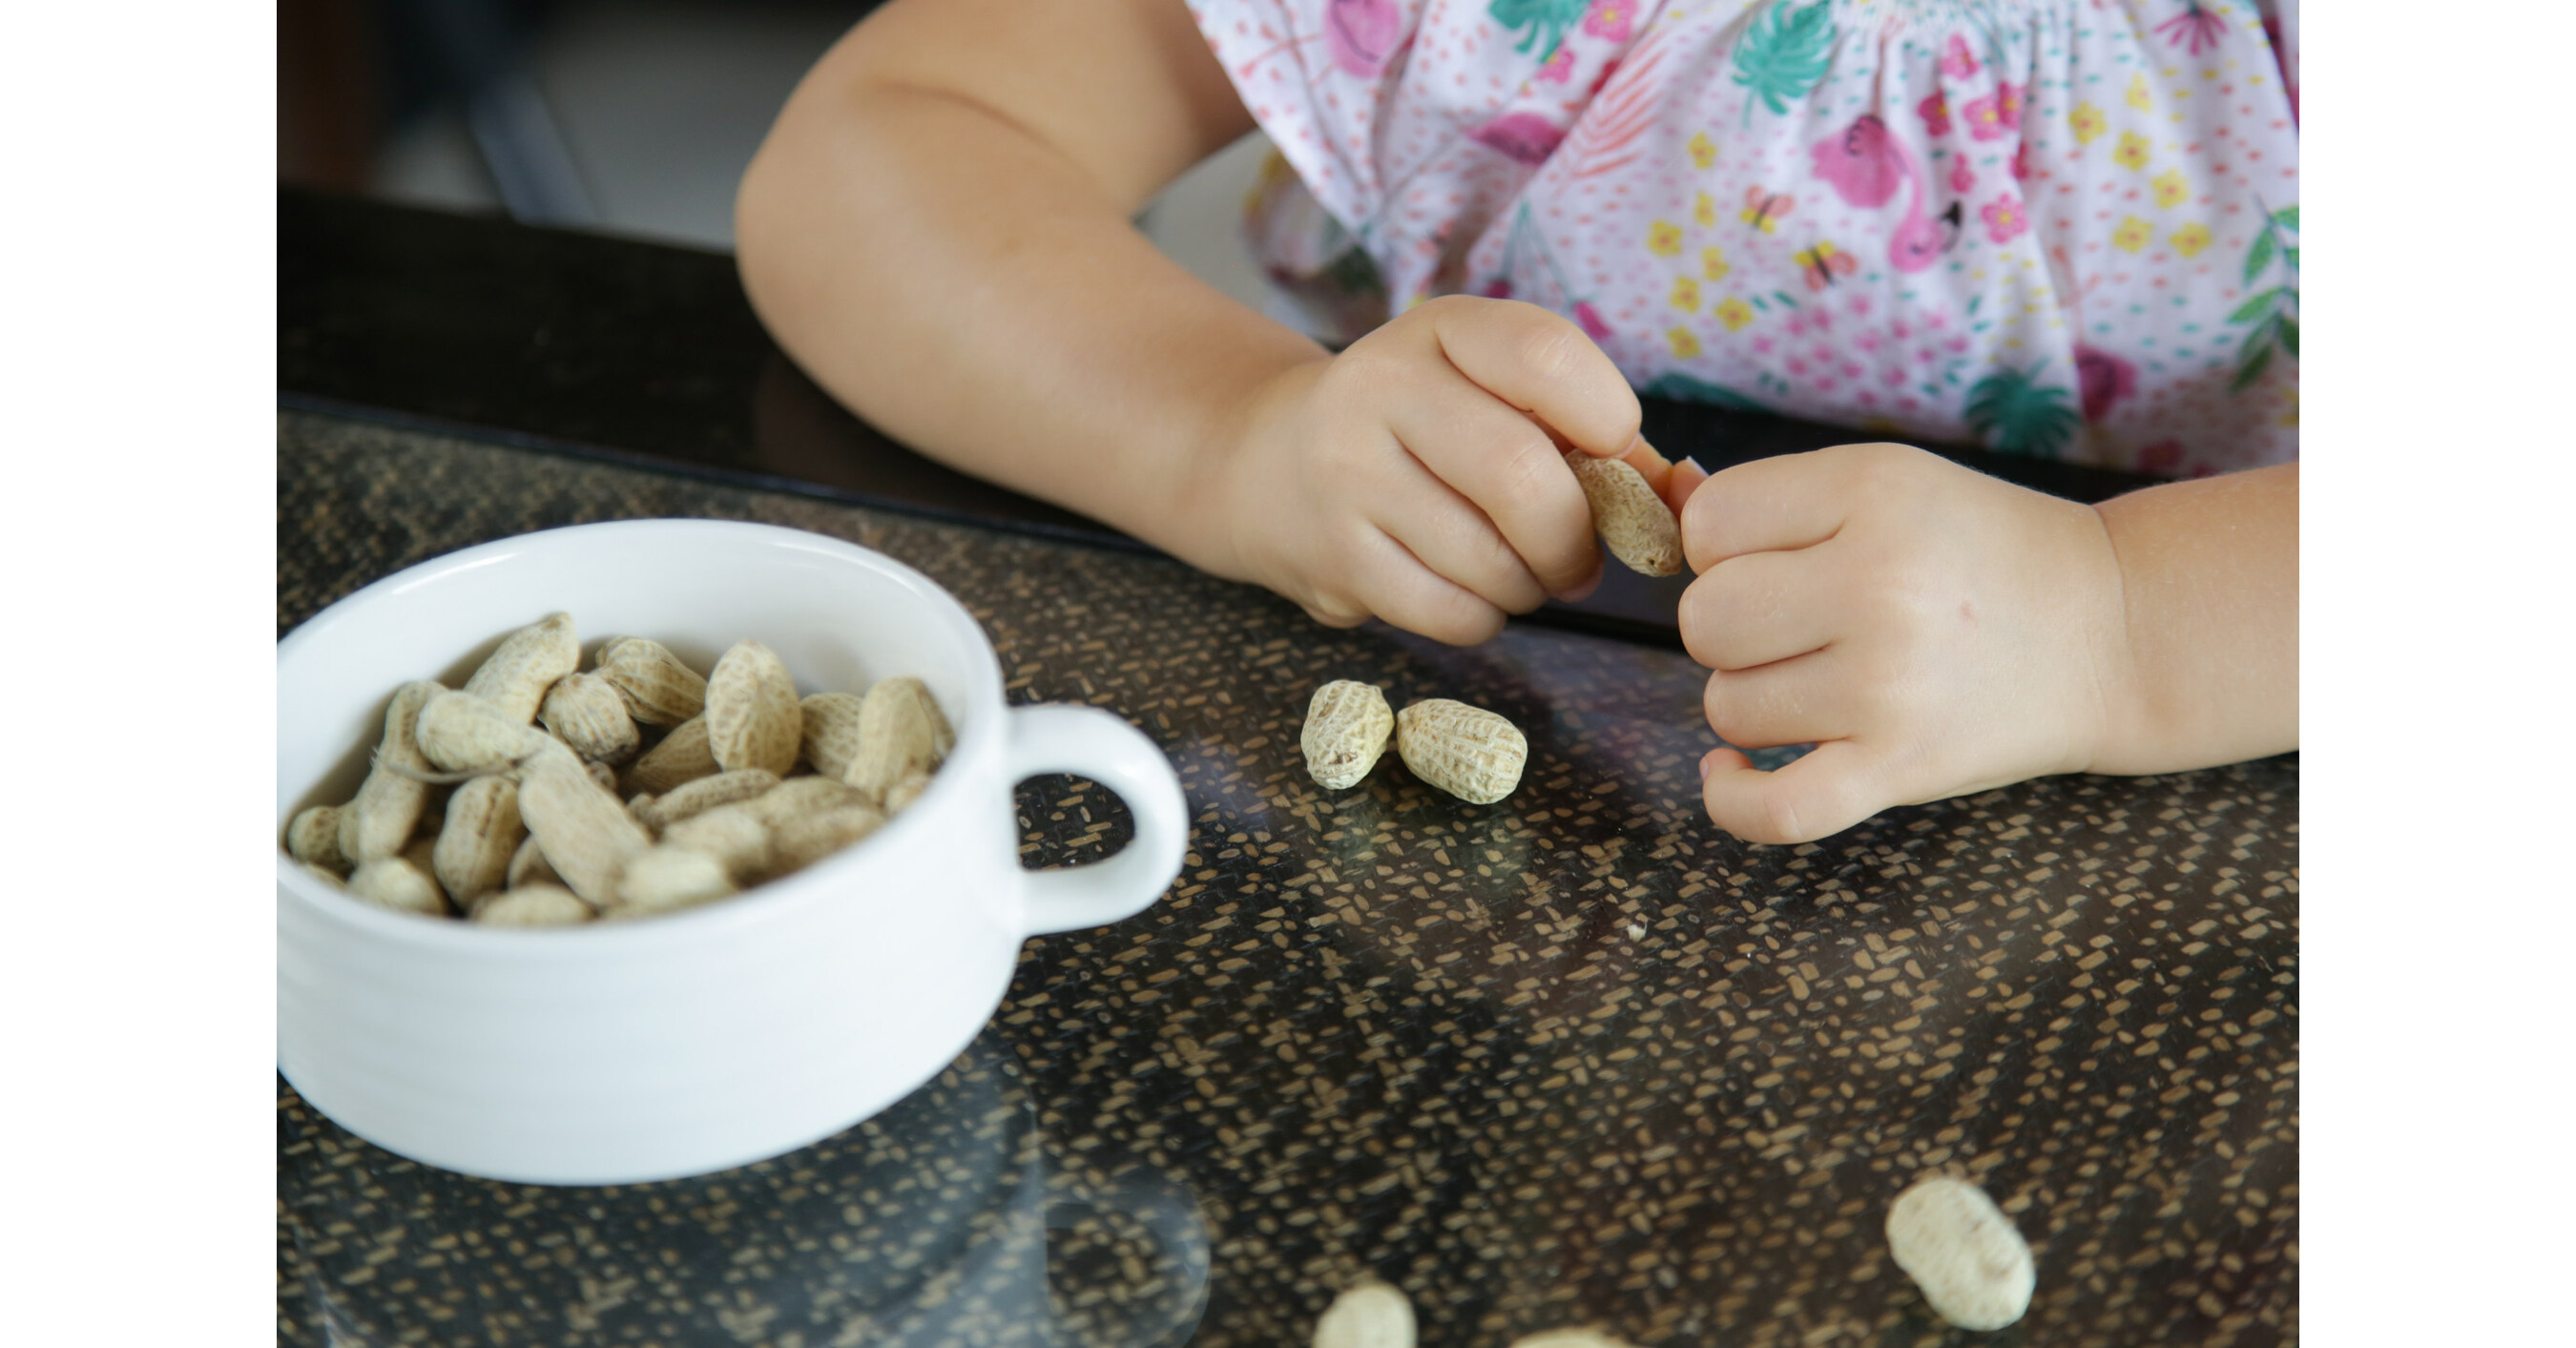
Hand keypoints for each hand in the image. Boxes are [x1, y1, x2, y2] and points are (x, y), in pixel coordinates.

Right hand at [1191, 296, 1704, 644]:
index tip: (1612, 450)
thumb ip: (1592, 434)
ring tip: (1517, 572)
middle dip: (1574, 538)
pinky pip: (1450, 612)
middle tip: (1577, 558)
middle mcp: (1380, 386)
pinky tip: (1468, 592)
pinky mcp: (1333, 556)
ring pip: (1490, 558)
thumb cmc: (1419, 432)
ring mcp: (1347, 474)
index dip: (1605, 416)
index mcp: (1440, 329)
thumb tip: (1687, 498)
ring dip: (1531, 586)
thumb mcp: (1490, 393)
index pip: (1544, 354)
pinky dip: (1485, 618)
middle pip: (1522, 476)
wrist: (1263, 463)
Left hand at [1678, 443, 2129, 843]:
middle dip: (1734, 625)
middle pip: (1704, 621)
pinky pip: (1771, 811)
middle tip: (1803, 622)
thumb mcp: (1890, 482)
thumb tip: (1665, 498)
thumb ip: (1773, 496)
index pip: (1708, 525)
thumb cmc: (1980, 551)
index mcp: (1872, 493)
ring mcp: (1889, 688)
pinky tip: (1728, 769)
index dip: (1726, 546)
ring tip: (1823, 676)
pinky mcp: (1899, 770)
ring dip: (1753, 698)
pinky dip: (1731, 798)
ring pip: (1726, 706)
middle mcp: (1879, 586)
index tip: (1782, 558)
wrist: (2112, 632)